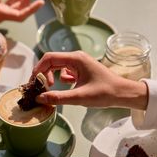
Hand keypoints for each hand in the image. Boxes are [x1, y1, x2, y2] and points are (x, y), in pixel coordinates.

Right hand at [32, 51, 147, 109]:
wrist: (123, 93)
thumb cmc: (105, 92)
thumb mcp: (80, 97)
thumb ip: (58, 97)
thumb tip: (39, 98)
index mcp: (76, 58)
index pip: (49, 58)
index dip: (38, 69)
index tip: (34, 82)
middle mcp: (76, 58)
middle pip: (52, 61)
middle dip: (43, 74)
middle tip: (40, 88)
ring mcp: (79, 63)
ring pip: (57, 67)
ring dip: (51, 76)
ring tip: (51, 89)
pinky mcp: (81, 70)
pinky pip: (65, 72)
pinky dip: (61, 79)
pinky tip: (67, 87)